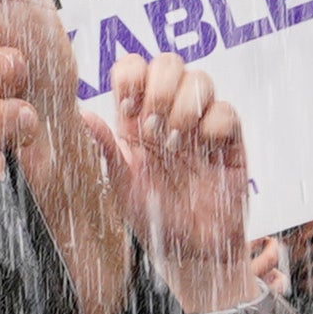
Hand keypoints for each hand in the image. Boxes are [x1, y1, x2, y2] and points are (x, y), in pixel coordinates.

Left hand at [89, 54, 255, 313]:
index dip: (132, 77)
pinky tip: (204, 152)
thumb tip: (82, 114)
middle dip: (160, 90)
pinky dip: (212, 128)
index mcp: (137, 117)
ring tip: (177, 146)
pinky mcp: (231, 139)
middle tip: (153, 130)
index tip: (129, 110)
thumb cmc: (152, 218)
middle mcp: (169, 113)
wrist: (191, 250)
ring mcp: (202, 123)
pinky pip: (227, 110)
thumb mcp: (121, 186)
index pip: (133, 67)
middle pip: (169, 62)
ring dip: (184, 109)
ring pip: (200, 79)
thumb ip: (105, 150)